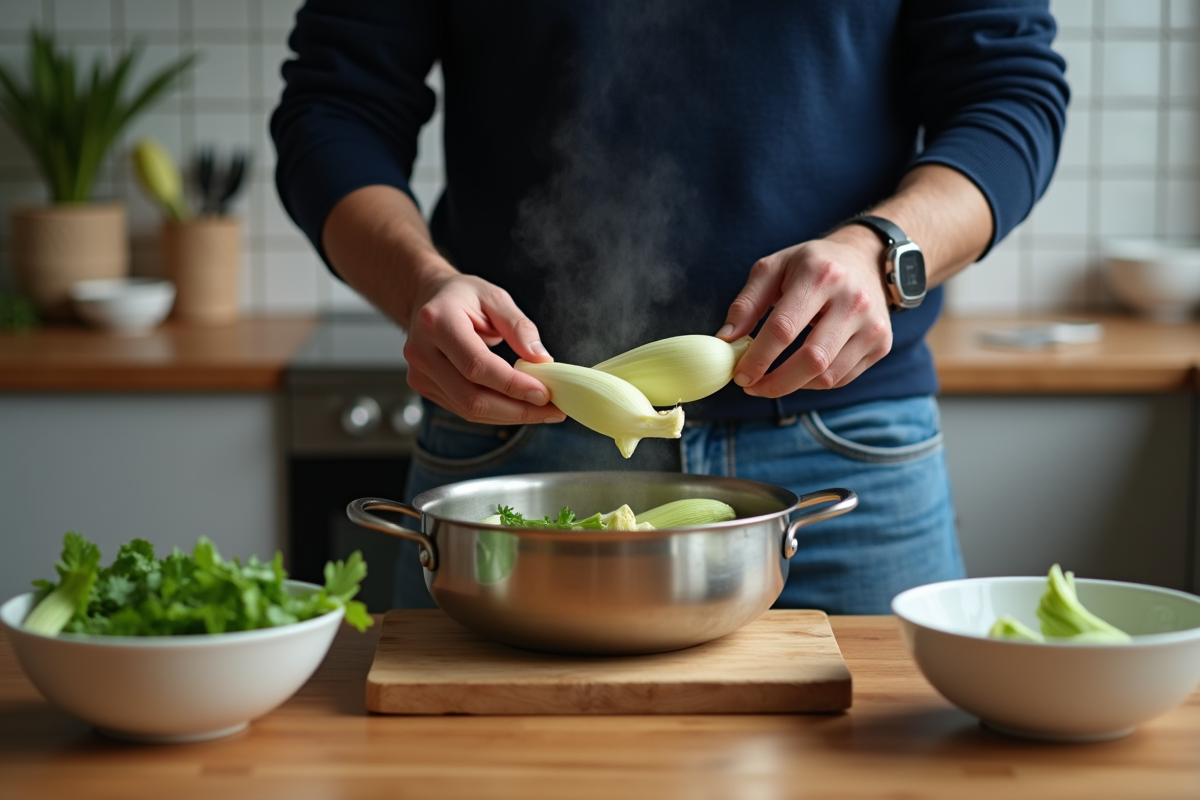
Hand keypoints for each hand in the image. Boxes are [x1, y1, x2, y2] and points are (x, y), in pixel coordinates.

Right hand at [402, 271, 565, 424]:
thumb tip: (542, 359)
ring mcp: (419, 374)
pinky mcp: (425, 388)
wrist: (426, 300)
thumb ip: (519, 326)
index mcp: (437, 322)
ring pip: (469, 410)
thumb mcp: (495, 297)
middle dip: (517, 409)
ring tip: (543, 411)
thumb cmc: (462, 296)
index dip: (512, 385)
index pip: (477, 365)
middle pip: (472, 397)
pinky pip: (464, 409)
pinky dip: (496, 412)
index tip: (545, 393)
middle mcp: (421, 352)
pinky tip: (519, 406)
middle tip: (552, 409)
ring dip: (511, 415)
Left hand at [717, 225, 893, 396]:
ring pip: (827, 376)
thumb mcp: (773, 269)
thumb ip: (746, 304)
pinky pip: (841, 378)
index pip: (784, 328)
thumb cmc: (811, 265)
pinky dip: (813, 383)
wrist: (867, 259)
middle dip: (775, 382)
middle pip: (811, 360)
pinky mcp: (881, 343)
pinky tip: (798, 372)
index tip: (739, 375)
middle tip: (751, 387)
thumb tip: (725, 341)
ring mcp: (872, 324)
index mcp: (820, 275)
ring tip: (770, 380)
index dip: (758, 358)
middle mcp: (853, 300)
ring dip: (792, 386)